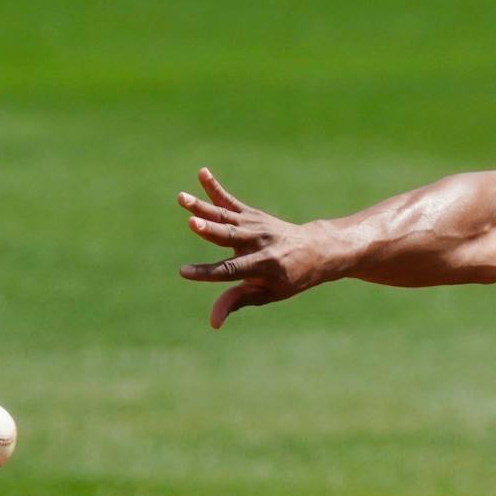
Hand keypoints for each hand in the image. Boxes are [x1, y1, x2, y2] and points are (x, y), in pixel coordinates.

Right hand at [175, 168, 328, 328]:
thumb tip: (213, 322)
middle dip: (210, 230)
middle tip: (192, 223)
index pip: (231, 270)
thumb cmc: (289, 278)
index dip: (207, 272)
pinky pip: (230, 201)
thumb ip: (239, 301)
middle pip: (229, 236)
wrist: (315, 249)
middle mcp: (259, 242)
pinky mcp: (252, 214)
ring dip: (202, 206)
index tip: (183, 272)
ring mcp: (255, 225)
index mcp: (264, 266)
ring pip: (225, 216)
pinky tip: (202, 173)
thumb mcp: (269, 294)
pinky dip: (215, 188)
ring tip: (181, 197)